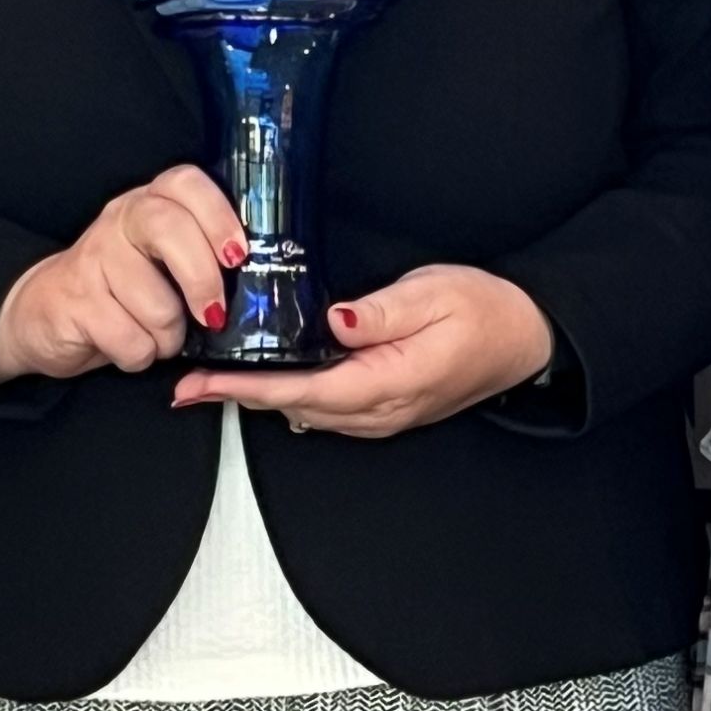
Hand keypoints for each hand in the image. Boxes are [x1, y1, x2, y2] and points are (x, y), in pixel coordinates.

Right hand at [0, 166, 249, 383]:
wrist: (45, 313)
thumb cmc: (122, 291)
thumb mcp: (161, 262)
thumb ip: (200, 256)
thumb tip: (256, 283)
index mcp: (149, 204)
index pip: (185, 183)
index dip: (217, 216)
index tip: (237, 256)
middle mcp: (118, 221)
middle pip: (169, 230)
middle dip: (202, 280)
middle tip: (213, 315)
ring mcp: (92, 259)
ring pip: (155, 303)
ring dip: (168, 336)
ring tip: (159, 337)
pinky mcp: (74, 302)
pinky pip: (129, 340)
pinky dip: (139, 356)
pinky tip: (130, 348)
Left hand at [177, 267, 554, 440]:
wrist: (525, 339)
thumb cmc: (486, 311)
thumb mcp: (436, 294)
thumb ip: (382, 312)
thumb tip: (335, 321)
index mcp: (390, 382)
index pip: (304, 390)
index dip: (249, 388)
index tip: (205, 384)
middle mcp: (380, 411)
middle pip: (294, 408)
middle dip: (238, 397)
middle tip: (185, 384)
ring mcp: (382, 416)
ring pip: (305, 413)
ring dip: (259, 398)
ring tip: (210, 383)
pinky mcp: (383, 409)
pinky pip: (324, 410)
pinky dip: (287, 397)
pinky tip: (264, 383)